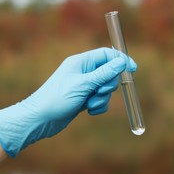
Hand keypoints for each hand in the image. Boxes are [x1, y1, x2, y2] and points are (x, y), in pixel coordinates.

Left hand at [0, 47, 136, 156]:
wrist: (40, 119)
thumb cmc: (57, 98)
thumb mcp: (84, 84)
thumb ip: (104, 73)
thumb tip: (122, 61)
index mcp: (81, 62)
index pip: (107, 54)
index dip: (121, 60)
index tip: (133, 69)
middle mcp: (84, 72)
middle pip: (109, 73)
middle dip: (107, 85)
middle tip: (98, 92)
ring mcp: (84, 86)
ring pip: (106, 88)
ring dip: (102, 98)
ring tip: (89, 103)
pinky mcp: (84, 98)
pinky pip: (100, 99)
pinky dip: (98, 105)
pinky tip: (88, 110)